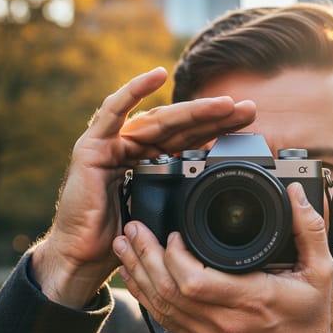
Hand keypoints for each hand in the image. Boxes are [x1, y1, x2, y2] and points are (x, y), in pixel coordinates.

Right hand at [33, 67, 255, 307]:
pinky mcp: (93, 145)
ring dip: (193, 109)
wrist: (84, 258)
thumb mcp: (162, 215)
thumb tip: (216, 195)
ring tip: (224, 104)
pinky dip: (134, 90)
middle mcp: (132, 148)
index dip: (217, 132)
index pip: (188, 141)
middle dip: (215, 118)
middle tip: (248, 111)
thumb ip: (180, 197)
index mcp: (149, 162)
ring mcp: (112, 144)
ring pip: (159, 119)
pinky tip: (157, 75)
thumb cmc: (119, 240)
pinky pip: (113, 110)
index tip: (248, 128)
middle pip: (180, 127)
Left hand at [113, 182, 332, 332]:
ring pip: (161, 307)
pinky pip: (166, 322)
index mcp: (251, 300)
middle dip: (145, 257)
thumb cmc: (311, 323)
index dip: (175, 256)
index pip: (196, 281)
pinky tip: (135, 278)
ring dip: (139, 275)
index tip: (173, 232)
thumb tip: (297, 195)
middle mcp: (224, 322)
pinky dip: (147, 298)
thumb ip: (309, 230)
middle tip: (133, 229)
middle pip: (169, 291)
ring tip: (123, 247)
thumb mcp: (321, 272)